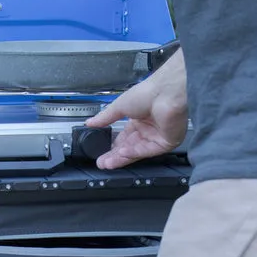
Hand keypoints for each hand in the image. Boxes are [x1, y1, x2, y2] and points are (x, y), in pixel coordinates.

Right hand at [85, 50, 188, 169]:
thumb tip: (90, 122)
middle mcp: (149, 129)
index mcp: (139, 119)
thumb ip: (105, 118)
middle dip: (115, 155)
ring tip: (107, 163)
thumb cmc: (147, 93)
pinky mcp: (166, 142)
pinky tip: (123, 153)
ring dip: (122, 157)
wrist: (165, 92)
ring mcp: (157, 136)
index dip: (114, 146)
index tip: (102, 152)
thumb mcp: (119, 106)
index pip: (125, 137)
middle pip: (129, 147)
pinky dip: (134, 152)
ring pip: (137, 151)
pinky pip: (148, 150)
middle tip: (102, 162)